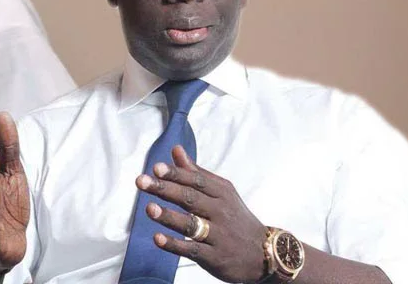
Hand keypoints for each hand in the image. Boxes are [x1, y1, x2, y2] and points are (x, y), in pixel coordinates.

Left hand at [137, 145, 267, 282]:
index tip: (156, 167)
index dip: (176, 174)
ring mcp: (218, 236)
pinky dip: (175, 245)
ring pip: (191, 224)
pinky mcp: (215, 257)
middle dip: (165, 189)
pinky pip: (192, 250)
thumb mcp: (222, 193)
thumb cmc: (235, 218)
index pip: (196, 181)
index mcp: (221, 193)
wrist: (266, 254)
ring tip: (149, 208)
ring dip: (169, 216)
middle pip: (191, 199)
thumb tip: (175, 149)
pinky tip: (157, 239)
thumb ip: (195, 173)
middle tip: (141, 181)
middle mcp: (220, 212)